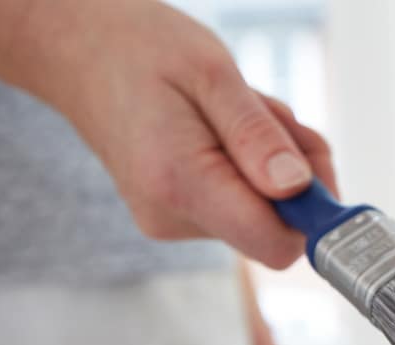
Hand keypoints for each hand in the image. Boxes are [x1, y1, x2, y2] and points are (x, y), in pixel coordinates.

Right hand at [0, 0, 337, 267]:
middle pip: (277, 227)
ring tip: (238, 113)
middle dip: (295, 175)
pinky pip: (243, 202)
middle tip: (270, 117)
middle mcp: (174, 217)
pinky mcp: (180, 215)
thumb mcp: (212, 74)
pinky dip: (252, 167)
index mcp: (180, 183)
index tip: (316, 167)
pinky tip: (224, 129)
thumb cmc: (141, 50)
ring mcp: (174, 221)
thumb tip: (298, 190)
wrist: (78, 52)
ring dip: (273, 164)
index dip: (313, 214)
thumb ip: (257, 137)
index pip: (274, 243)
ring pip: (264, 213)